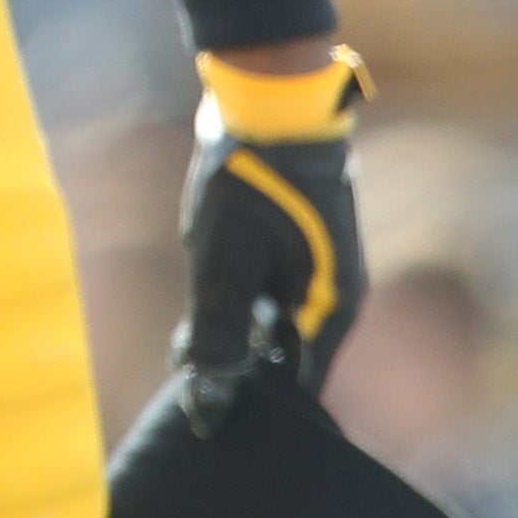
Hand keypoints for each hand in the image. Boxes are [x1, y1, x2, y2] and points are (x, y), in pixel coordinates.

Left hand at [176, 45, 367, 398]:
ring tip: (183, 340)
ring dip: (231, 337)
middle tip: (183, 364)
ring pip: (273, 329)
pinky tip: (200, 304)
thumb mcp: (222, 268)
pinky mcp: (298, 253)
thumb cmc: (251, 186)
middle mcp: (334, 300)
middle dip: (236, 370)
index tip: (210, 411)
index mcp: (330, 313)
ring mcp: (319, 275)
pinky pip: (270, 299)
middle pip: (285, 363)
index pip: (298, 392)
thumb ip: (217, 340)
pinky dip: (237, 308)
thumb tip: (208, 411)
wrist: (269, 105)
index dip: (255, 406)